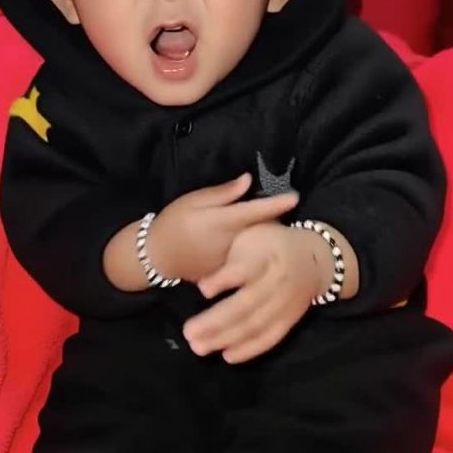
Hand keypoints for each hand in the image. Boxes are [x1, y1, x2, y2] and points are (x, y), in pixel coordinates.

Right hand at [147, 173, 298, 283]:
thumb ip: (223, 193)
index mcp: (223, 221)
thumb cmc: (173, 222)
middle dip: (273, 219)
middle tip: (282, 207)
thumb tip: (248, 180)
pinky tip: (253, 245)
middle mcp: (231, 242)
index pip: (256, 210)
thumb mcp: (193, 201)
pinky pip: (245, 258)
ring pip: (255, 245)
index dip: (277, 203)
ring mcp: (230, 260)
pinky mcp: (227, 272)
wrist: (157, 256)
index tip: (295, 197)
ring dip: (264, 235)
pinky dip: (251, 250)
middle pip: (260, 228)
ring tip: (271, 224)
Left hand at [182, 221, 322, 363]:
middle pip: (245, 304)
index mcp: (265, 255)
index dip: (223, 280)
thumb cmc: (269, 243)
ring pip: (254, 325)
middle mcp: (276, 281)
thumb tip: (199, 281)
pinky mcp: (290, 320)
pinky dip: (249, 350)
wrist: (313, 258)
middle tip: (188, 333)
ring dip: (226, 339)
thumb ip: (228, 254)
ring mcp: (285, 303)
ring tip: (199, 348)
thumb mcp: (250, 234)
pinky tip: (227, 357)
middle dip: (216, 321)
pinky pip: (269, 338)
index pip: (244, 269)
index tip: (202, 289)